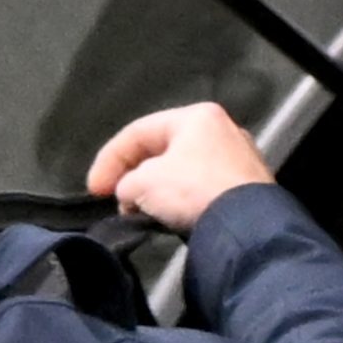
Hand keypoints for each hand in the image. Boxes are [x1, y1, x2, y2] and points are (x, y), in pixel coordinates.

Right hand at [87, 103, 274, 232]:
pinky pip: (202, 188)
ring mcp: (239, 158)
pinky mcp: (248, 186)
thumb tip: (131, 195)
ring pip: (182, 170)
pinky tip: (171, 217)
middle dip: (133, 176)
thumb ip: (125, 182)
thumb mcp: (141, 183)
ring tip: (141, 212)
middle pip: (161, 150)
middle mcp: (222, 130)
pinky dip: (180, 201)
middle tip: (117, 200)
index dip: (108, 160)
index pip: (138, 131)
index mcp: (196, 116)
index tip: (94, 191)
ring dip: (156, 191)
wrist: (245, 225)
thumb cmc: (191, 190)